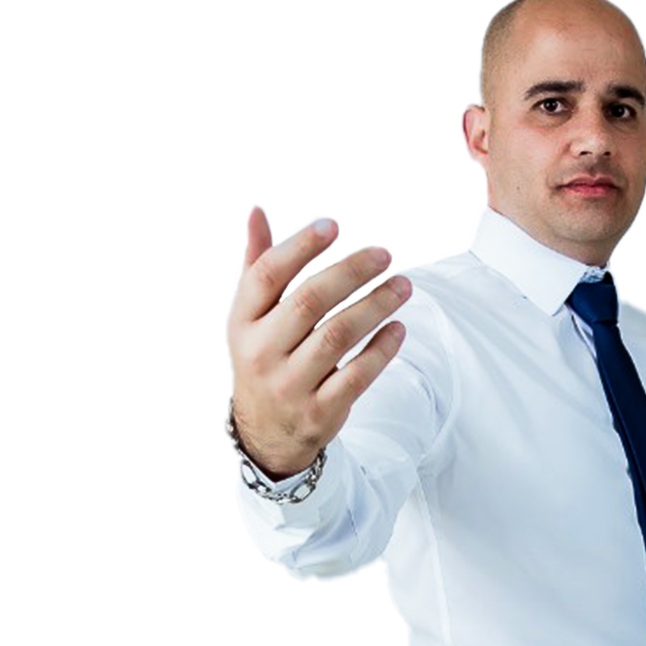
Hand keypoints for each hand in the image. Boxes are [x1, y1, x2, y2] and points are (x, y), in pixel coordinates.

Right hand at [224, 204, 412, 477]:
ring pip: (338, 337)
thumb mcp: (249, 318)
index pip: (267, 276)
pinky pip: (357, 376)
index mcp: (243, 323)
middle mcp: (262, 353)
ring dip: (375, 306)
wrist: (266, 435)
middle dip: (351, 273)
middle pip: (309, 302)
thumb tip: (255, 211)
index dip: (299, 247)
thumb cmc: (263, 361)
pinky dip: (381, 350)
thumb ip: (254, 265)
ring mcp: (291, 385)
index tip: (333, 225)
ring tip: (403, 285)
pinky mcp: (321, 411)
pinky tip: (399, 327)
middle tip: (384, 254)